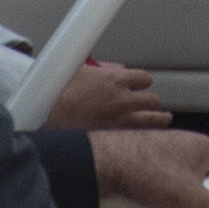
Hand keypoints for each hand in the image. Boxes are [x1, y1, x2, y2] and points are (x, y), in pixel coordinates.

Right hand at [46, 58, 173, 131]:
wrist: (44, 114)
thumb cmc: (58, 91)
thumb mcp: (81, 70)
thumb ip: (104, 69)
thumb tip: (117, 69)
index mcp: (116, 80)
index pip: (145, 79)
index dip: (143, 83)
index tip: (141, 86)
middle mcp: (123, 100)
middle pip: (152, 100)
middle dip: (150, 102)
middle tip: (151, 106)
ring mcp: (121, 120)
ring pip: (153, 120)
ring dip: (159, 119)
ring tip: (164, 119)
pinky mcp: (114, 137)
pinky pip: (139, 136)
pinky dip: (144, 136)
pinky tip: (147, 138)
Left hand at [90, 129, 208, 207]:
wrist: (99, 162)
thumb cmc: (141, 166)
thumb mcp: (188, 195)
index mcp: (204, 147)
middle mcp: (186, 146)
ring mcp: (165, 153)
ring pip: (189, 171)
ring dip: (191, 189)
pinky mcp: (146, 162)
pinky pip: (166, 177)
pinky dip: (168, 191)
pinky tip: (160, 206)